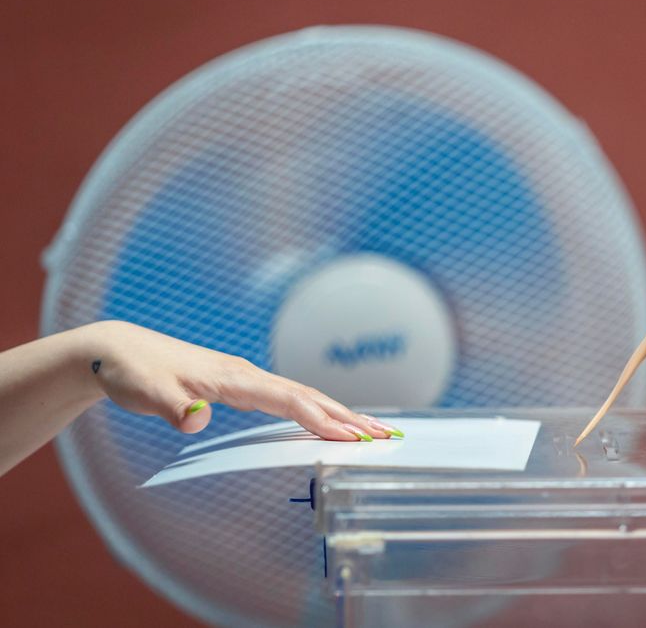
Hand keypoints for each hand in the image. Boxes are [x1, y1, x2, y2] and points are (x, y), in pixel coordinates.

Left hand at [85, 321, 393, 440]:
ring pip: (305, 395)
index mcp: (234, 378)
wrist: (119, 351)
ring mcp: (248, 379)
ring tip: (372, 430)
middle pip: (310, 395)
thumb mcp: (146, 393)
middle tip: (384, 435)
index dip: (321, 418)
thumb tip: (196, 421)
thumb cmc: (133, 371)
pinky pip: (291, 398)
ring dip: (340, 412)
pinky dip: (318, 409)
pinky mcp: (242, 386)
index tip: (350, 437)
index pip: (289, 399)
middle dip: (349, 416)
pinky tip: (329, 420)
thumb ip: (174, 408)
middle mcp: (248, 375)